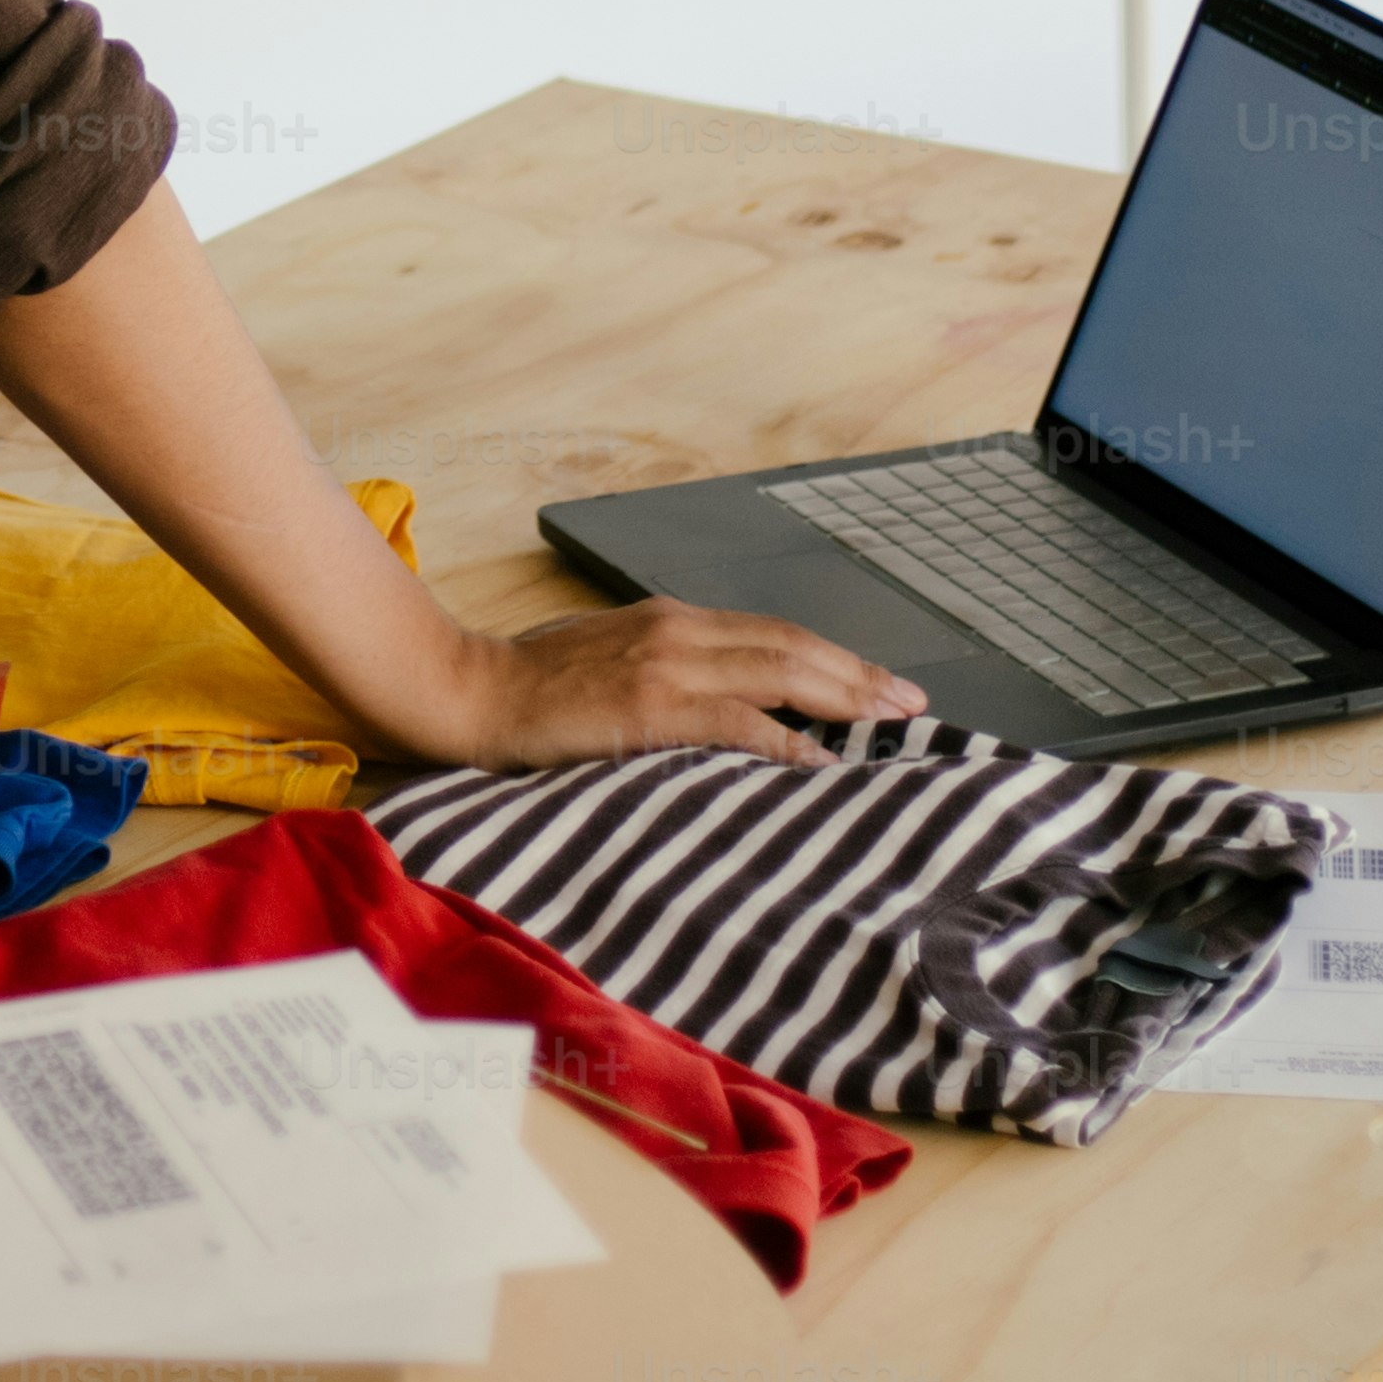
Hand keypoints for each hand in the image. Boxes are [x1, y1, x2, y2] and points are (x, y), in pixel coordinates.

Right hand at [428, 599, 919, 768]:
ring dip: (841, 699)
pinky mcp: (648, 706)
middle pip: (792, 648)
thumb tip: (726, 699)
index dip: (835, 658)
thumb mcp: (611, 658)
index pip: (774, 634)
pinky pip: (735, 721)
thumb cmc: (535, 684)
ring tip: (886, 723)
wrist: (471, 691)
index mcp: (671, 619)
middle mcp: (678, 630)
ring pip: (778, 673)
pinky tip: (818, 762)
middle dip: (858, 676)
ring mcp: (665, 664)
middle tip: (911, 703)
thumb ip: (668, 668)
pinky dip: (784, 742)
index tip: (880, 682)